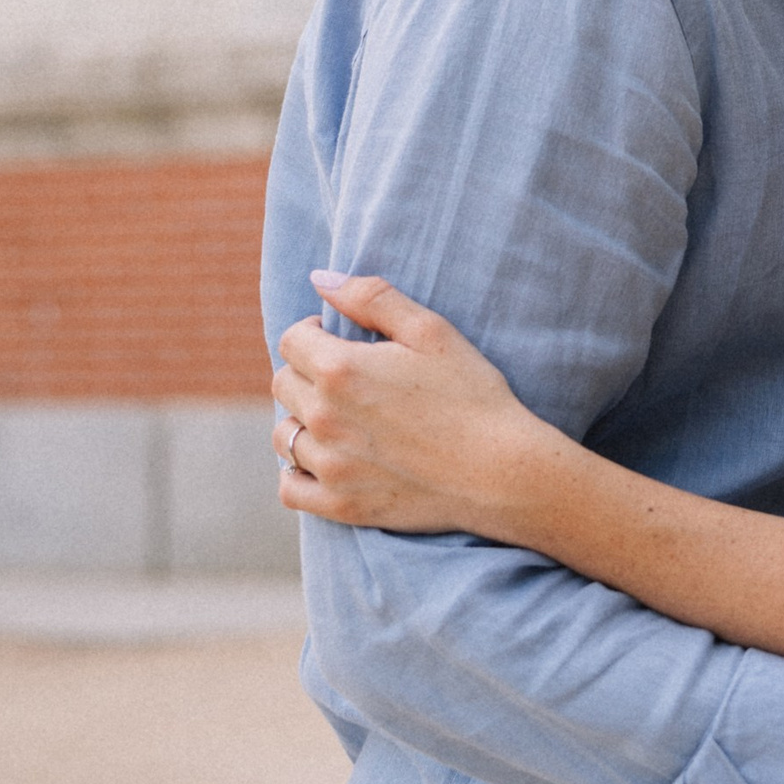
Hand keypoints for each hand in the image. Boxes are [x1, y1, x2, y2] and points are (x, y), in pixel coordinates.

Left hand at [273, 272, 537, 537]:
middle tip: (348, 378)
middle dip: (307, 372)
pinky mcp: (340, 505)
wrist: (500, 470)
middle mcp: (324, 419)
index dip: (314, 332)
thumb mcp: (430, 331)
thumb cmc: (470, 393)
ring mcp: (329, 467)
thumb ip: (370, 297)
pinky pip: (289, 488)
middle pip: (283, 384)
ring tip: (339, 418)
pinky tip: (326, 459)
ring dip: (303, 420)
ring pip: (284, 435)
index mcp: (340, 370)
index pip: (291, 341)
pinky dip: (298, 472)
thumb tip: (319, 279)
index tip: (340, 338)